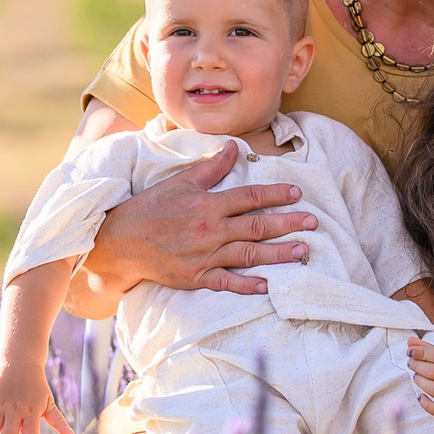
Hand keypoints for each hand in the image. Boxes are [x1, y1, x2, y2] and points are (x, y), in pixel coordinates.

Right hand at [87, 140, 316, 296]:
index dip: (275, 194)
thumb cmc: (150, 208)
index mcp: (208, 205)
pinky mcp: (196, 278)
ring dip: (278, 253)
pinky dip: (248, 285)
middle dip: (288, 224)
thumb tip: (234, 148)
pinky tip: (268, 286)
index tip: (297, 193)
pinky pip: (226, 283)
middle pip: (257, 226)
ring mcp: (205, 257)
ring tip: (302, 251)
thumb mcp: (180, 183)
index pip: (250, 197)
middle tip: (313, 223)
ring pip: (249, 254)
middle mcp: (211, 231)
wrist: (120, 242)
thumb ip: (211, 168)